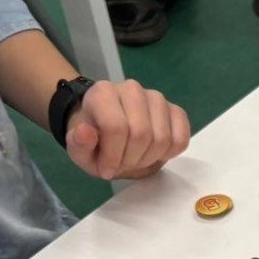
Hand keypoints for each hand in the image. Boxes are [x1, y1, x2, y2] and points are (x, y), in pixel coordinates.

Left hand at [65, 79, 189, 180]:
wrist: (111, 132)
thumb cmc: (95, 140)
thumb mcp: (78, 149)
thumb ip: (78, 143)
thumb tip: (85, 132)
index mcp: (102, 93)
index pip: (116, 127)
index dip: (112, 156)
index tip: (105, 169)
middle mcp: (131, 89)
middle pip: (142, 135)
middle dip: (132, 159)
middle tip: (122, 164)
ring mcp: (157, 98)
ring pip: (163, 139)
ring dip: (149, 158)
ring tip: (136, 158)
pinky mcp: (175, 111)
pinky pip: (181, 140)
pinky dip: (169, 154)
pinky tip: (154, 153)